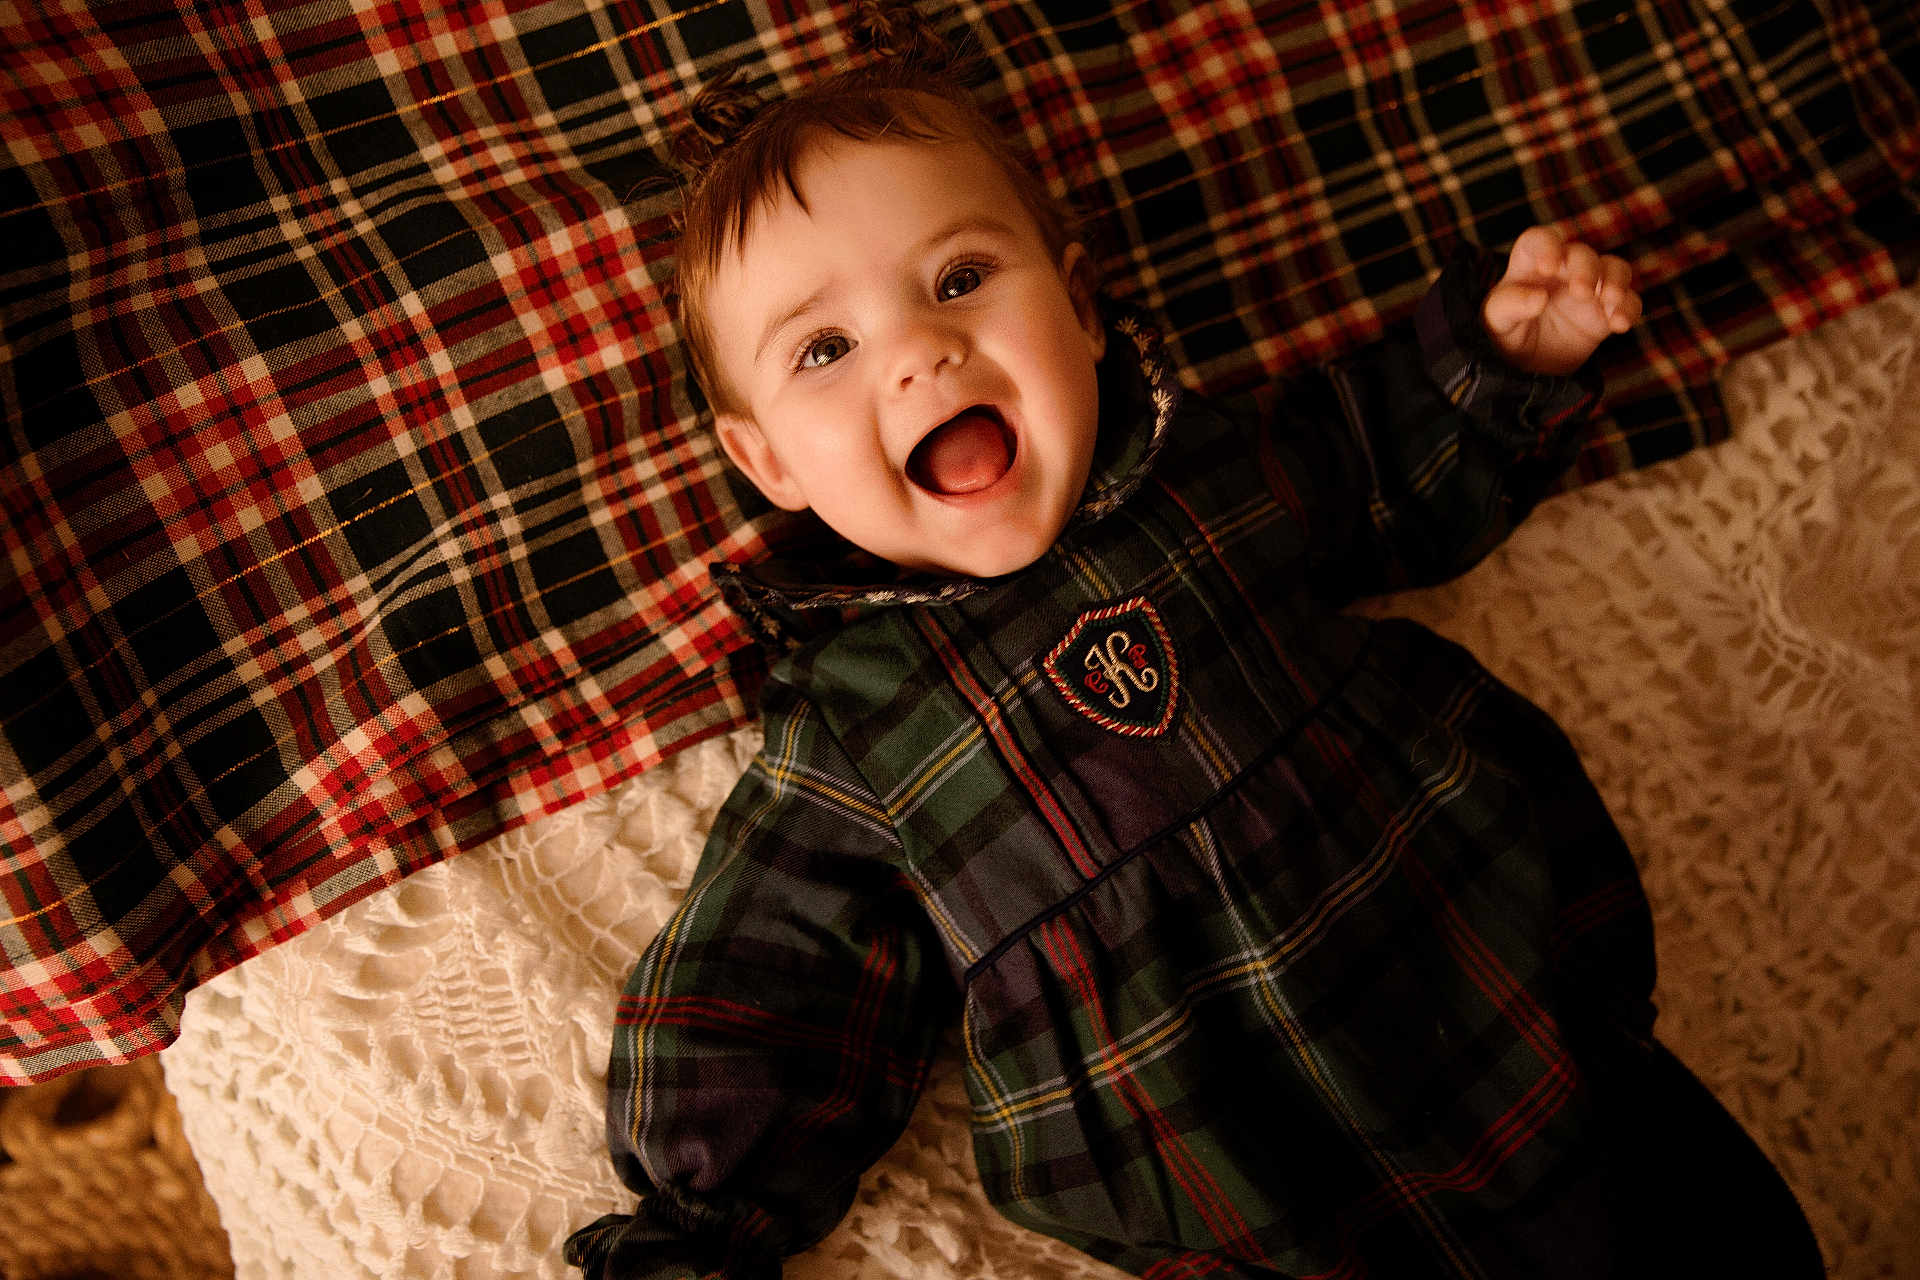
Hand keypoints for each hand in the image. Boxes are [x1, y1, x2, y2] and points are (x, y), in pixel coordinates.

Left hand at [1480, 227, 1641, 375]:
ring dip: (1616, 281)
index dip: (1547, 246)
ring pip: (1614, 268)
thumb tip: (1539, 298)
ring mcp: (1588, 289)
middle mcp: (1563, 270)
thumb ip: (1510, 305)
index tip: (1548, 266)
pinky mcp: (1605, 312)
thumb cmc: (1505, 334)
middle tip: (1580, 292)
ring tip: (1610, 300)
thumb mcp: (1496, 321)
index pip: (1540, 240)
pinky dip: (1628, 309)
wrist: (1526, 368)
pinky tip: (1619, 324)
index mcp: (1530, 265)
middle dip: (1586, 269)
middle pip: (1582, 254)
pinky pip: (1627, 302)